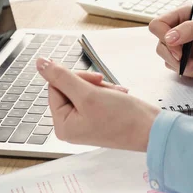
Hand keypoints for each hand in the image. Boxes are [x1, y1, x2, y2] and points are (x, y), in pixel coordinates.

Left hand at [36, 58, 159, 150]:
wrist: (151, 129)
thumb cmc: (123, 118)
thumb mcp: (89, 94)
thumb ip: (62, 77)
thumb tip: (41, 63)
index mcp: (62, 125)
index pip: (55, 87)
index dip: (74, 78)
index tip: (95, 80)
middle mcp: (70, 126)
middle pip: (69, 88)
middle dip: (90, 84)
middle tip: (106, 88)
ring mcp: (84, 123)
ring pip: (84, 90)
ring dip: (101, 87)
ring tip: (115, 94)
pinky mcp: (97, 119)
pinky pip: (94, 97)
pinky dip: (107, 93)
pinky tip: (118, 97)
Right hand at [149, 6, 192, 77]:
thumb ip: (190, 29)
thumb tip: (168, 38)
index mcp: (181, 15)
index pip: (158, 25)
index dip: (165, 39)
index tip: (180, 52)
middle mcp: (177, 30)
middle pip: (161, 46)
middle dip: (178, 59)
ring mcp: (179, 46)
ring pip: (168, 60)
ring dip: (186, 68)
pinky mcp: (184, 59)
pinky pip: (178, 68)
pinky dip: (191, 72)